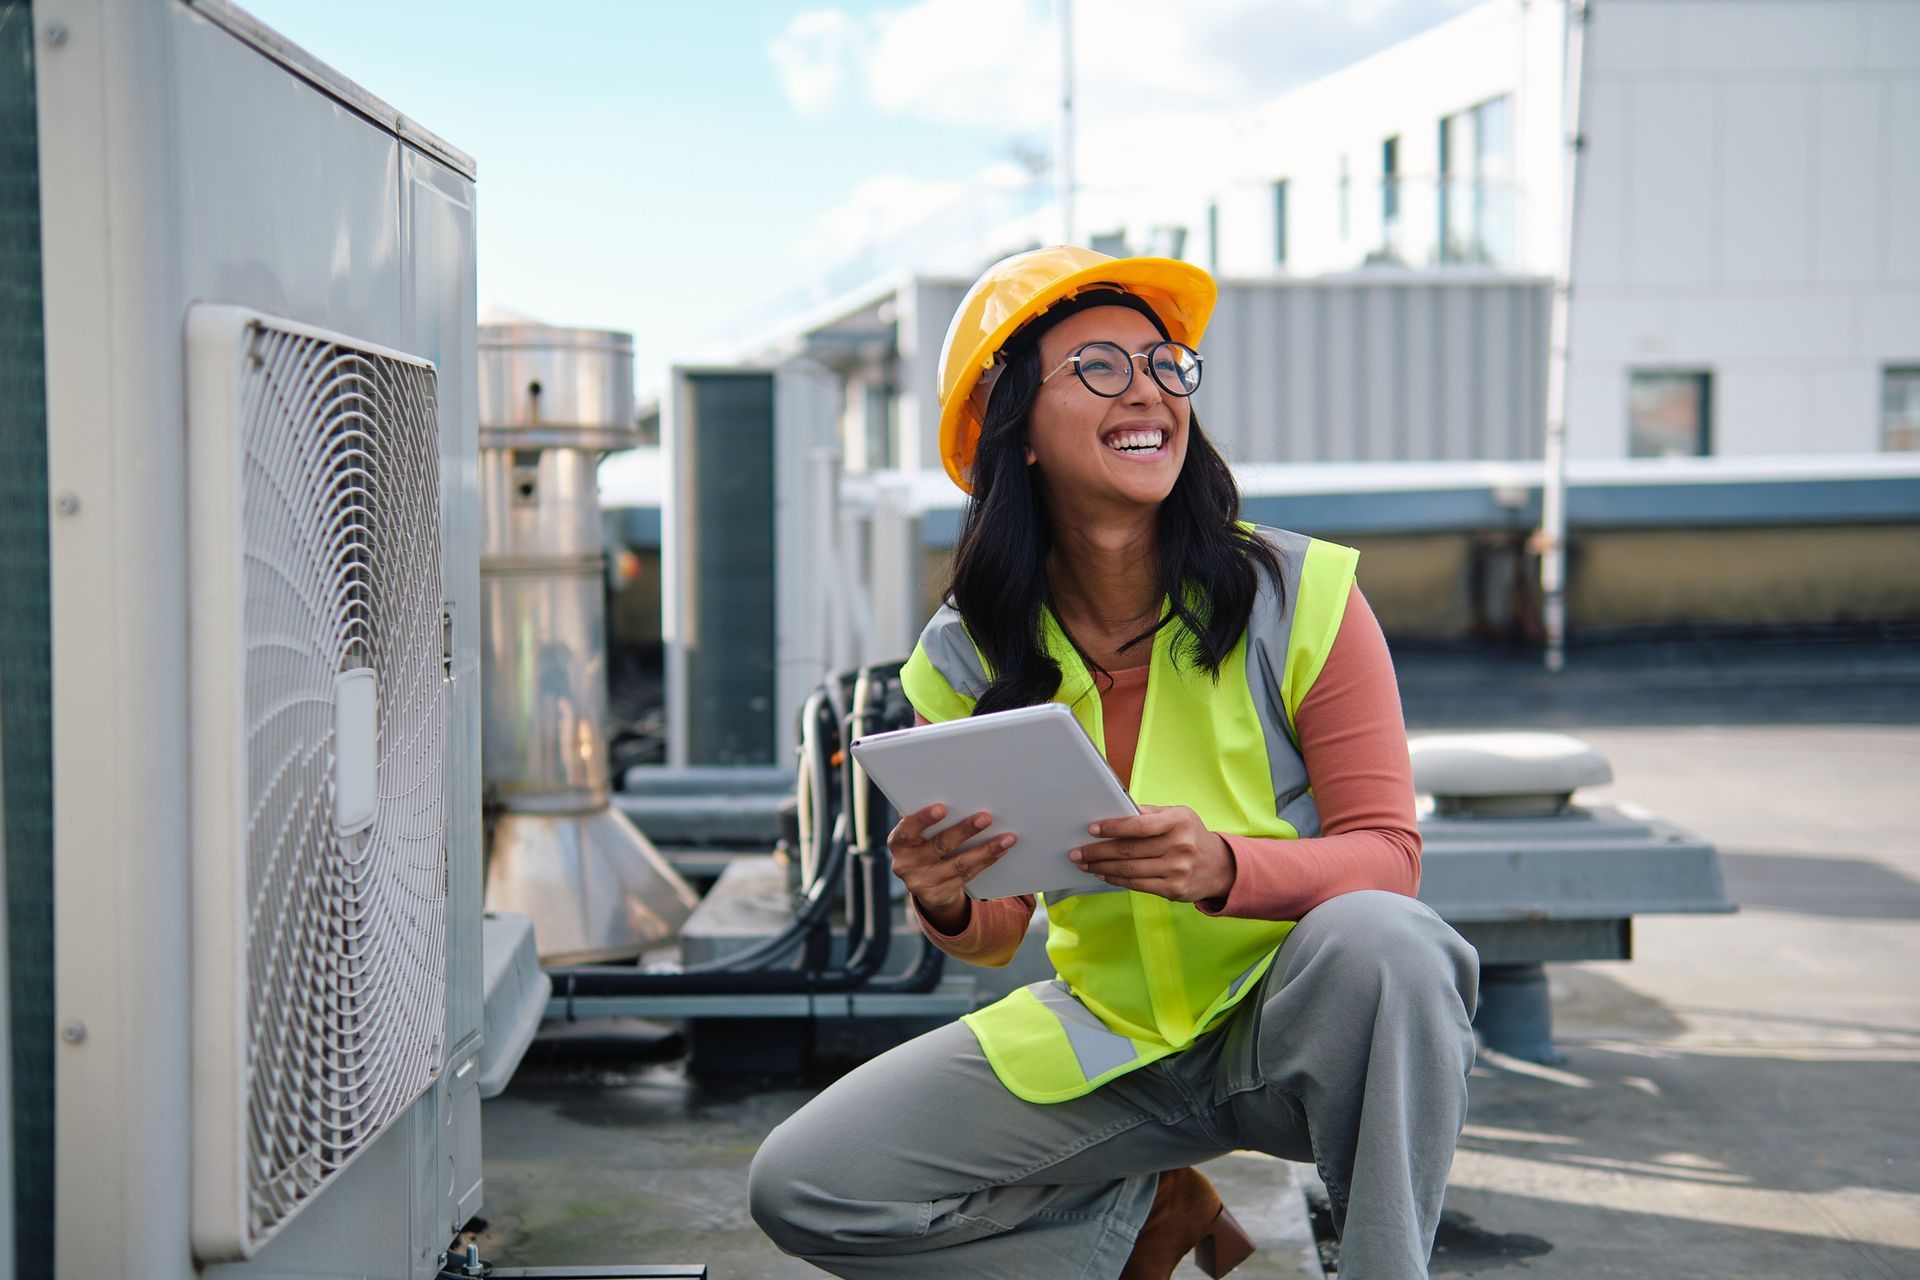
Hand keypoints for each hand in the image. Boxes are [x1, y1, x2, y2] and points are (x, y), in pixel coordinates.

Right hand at [886, 804, 1017, 924]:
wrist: (923, 884)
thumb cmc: (924, 844)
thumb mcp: (918, 833)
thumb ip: (929, 820)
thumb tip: (958, 796)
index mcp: (898, 842)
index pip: (908, 829)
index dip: (924, 818)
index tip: (943, 807)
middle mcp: (905, 864)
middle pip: (939, 846)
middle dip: (964, 831)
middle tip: (986, 817)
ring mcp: (922, 883)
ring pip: (959, 864)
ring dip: (985, 849)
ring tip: (1006, 837)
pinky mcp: (939, 895)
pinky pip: (967, 876)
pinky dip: (986, 861)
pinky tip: (1001, 850)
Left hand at [1067, 805, 1235, 903]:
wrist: (1219, 866)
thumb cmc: (1189, 835)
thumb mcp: (1177, 816)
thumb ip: (1148, 813)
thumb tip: (1114, 809)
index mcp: (1178, 822)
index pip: (1139, 825)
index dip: (1113, 828)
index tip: (1092, 829)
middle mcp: (1180, 846)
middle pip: (1129, 850)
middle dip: (1097, 852)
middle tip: (1077, 852)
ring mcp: (1177, 870)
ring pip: (1129, 870)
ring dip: (1101, 868)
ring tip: (1085, 864)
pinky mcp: (1174, 890)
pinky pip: (1137, 885)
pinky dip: (1115, 879)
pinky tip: (1103, 874)